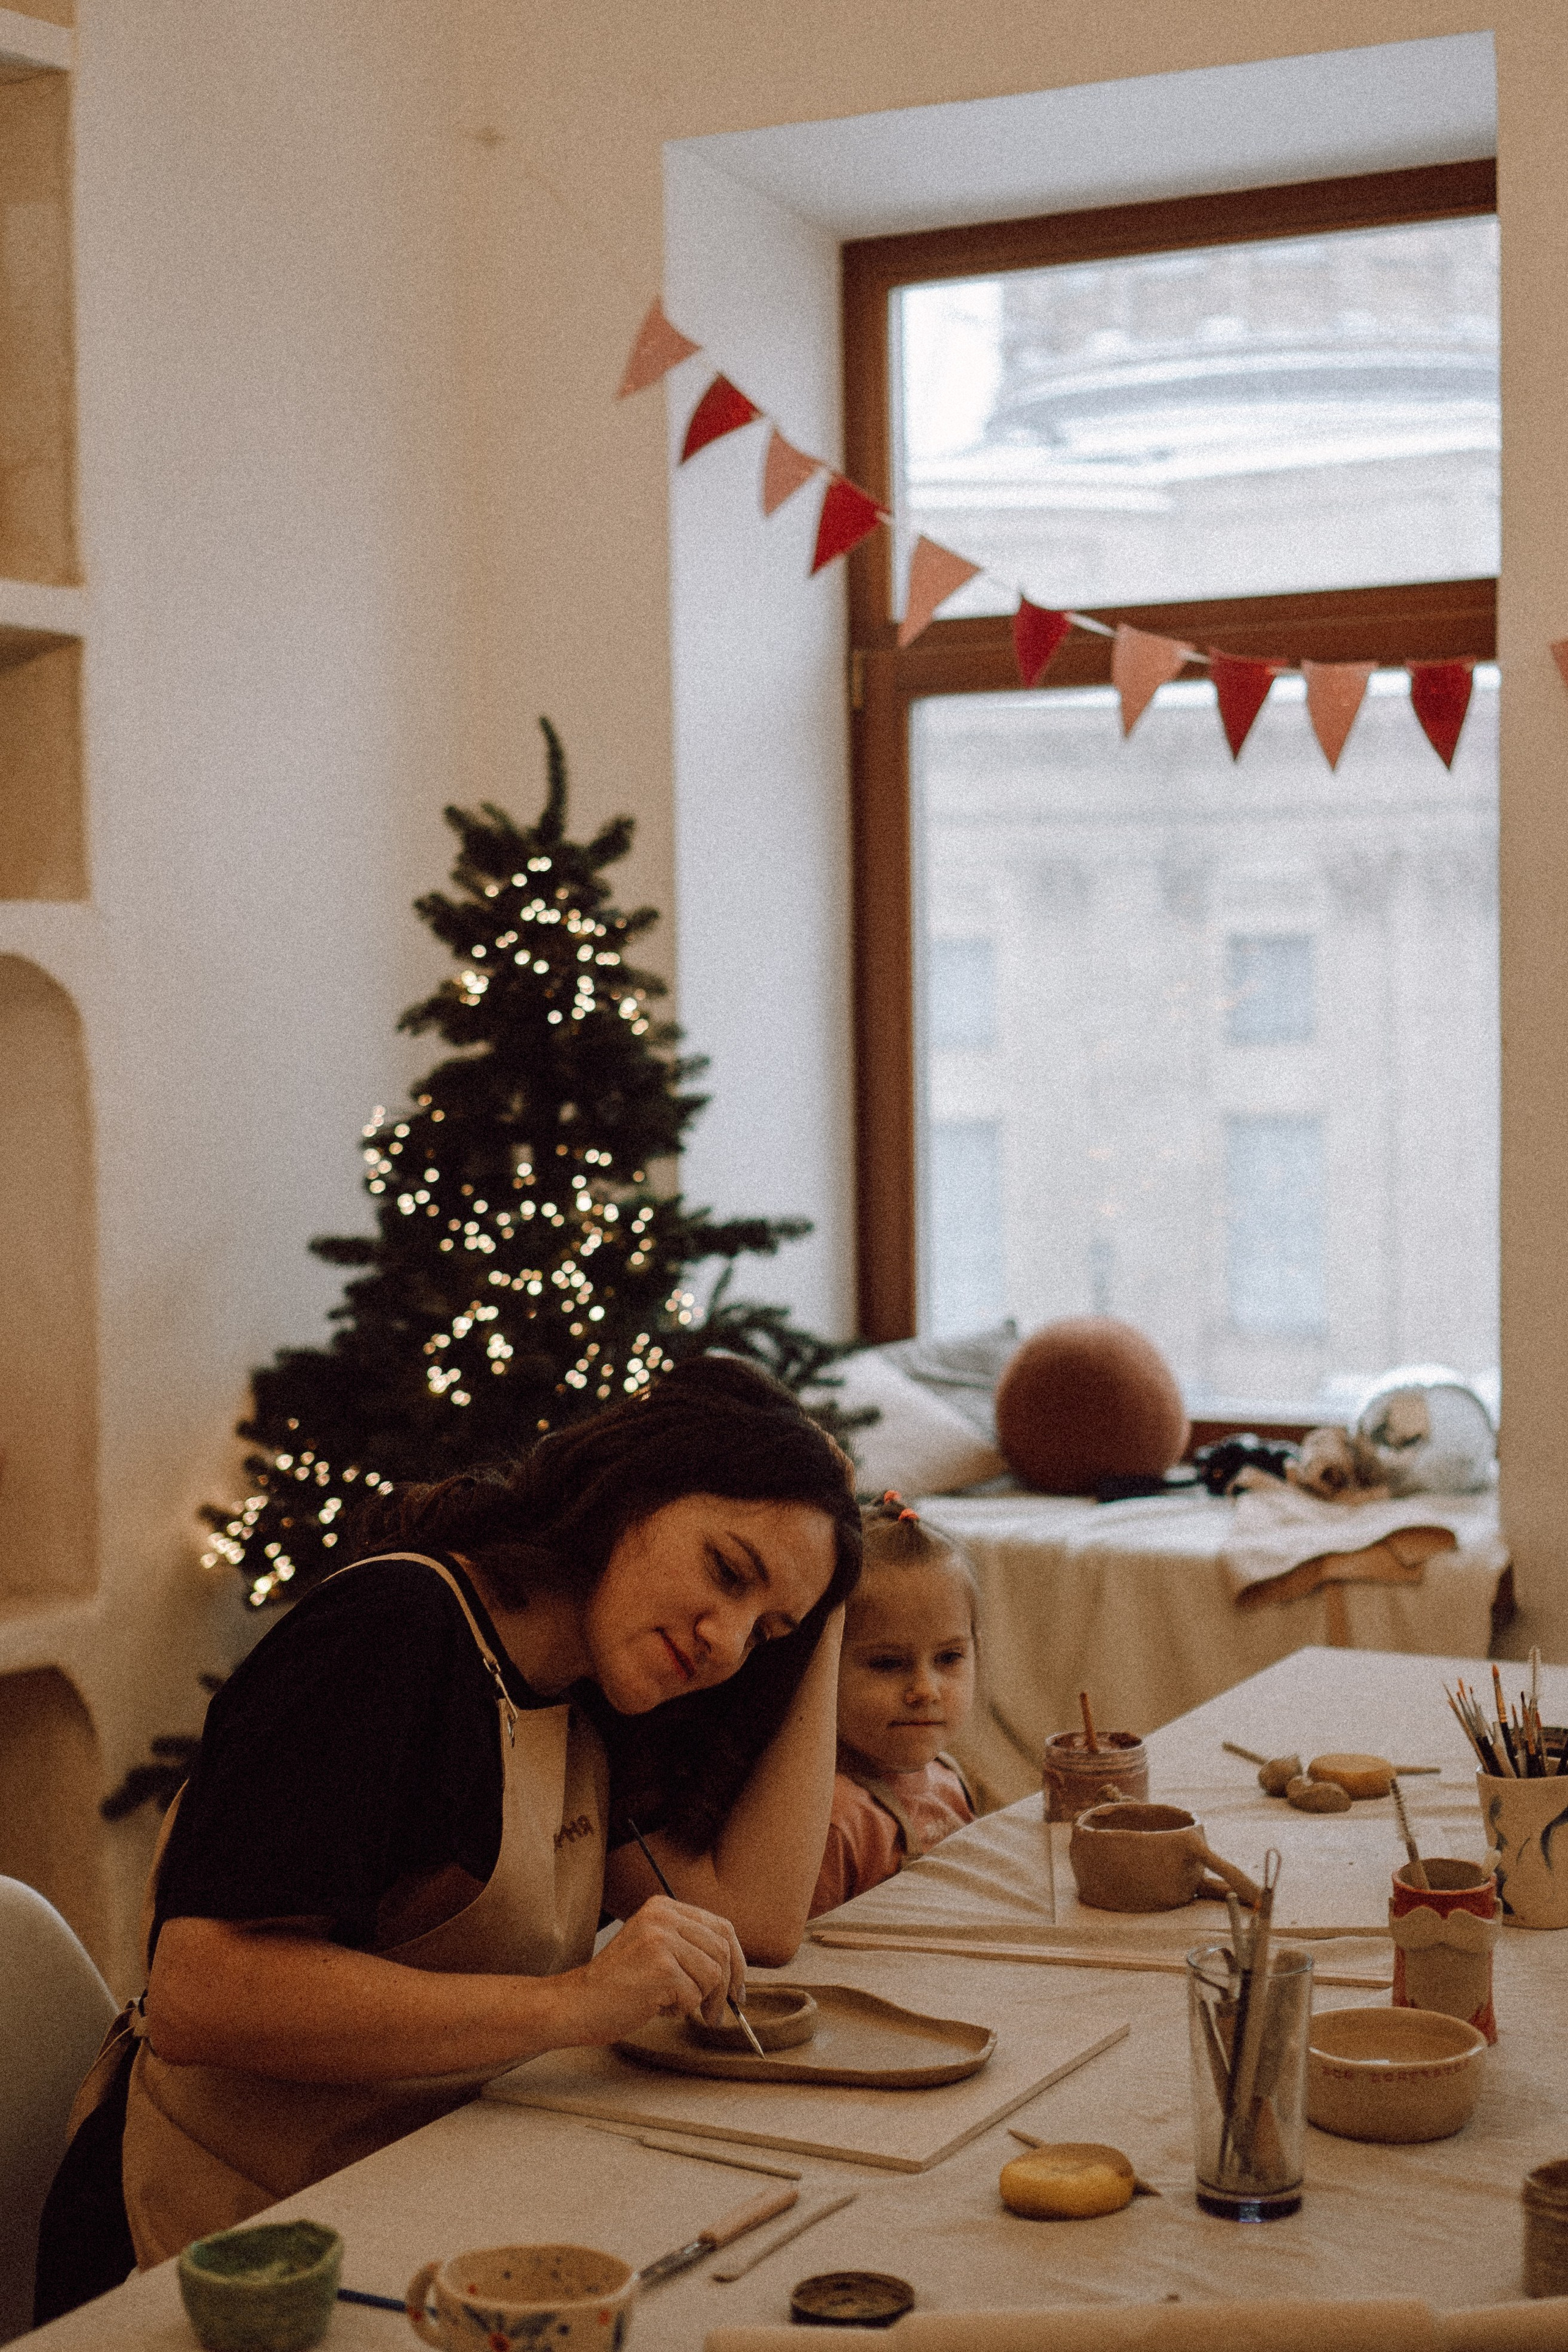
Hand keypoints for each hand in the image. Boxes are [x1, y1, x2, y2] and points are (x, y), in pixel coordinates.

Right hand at [554, 1895, 747, 2045]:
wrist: (578, 2003)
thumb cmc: (618, 1984)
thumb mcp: (654, 1949)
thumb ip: (688, 1948)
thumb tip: (735, 1971)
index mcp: (663, 1907)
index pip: (721, 1926)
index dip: (737, 1959)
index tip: (738, 1987)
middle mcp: (663, 1917)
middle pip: (722, 1949)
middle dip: (726, 1987)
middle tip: (715, 2014)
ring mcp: (661, 1940)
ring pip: (712, 1974)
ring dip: (699, 2000)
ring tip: (672, 2006)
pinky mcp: (661, 1968)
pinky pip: (694, 1996)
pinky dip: (681, 2010)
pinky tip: (655, 2006)